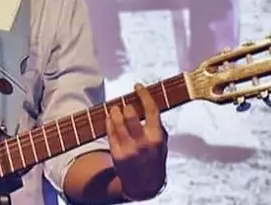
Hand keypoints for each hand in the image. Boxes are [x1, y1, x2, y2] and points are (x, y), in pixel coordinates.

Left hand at [106, 84, 167, 200]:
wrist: (145, 185)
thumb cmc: (154, 158)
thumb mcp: (162, 142)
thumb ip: (156, 124)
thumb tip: (146, 101)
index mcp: (157, 137)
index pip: (151, 110)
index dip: (144, 94)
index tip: (137, 86)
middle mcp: (143, 142)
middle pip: (130, 114)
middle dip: (126, 105)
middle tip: (125, 103)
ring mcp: (128, 149)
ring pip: (117, 122)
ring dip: (114, 111)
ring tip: (115, 108)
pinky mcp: (116, 153)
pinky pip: (109, 131)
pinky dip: (109, 121)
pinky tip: (110, 118)